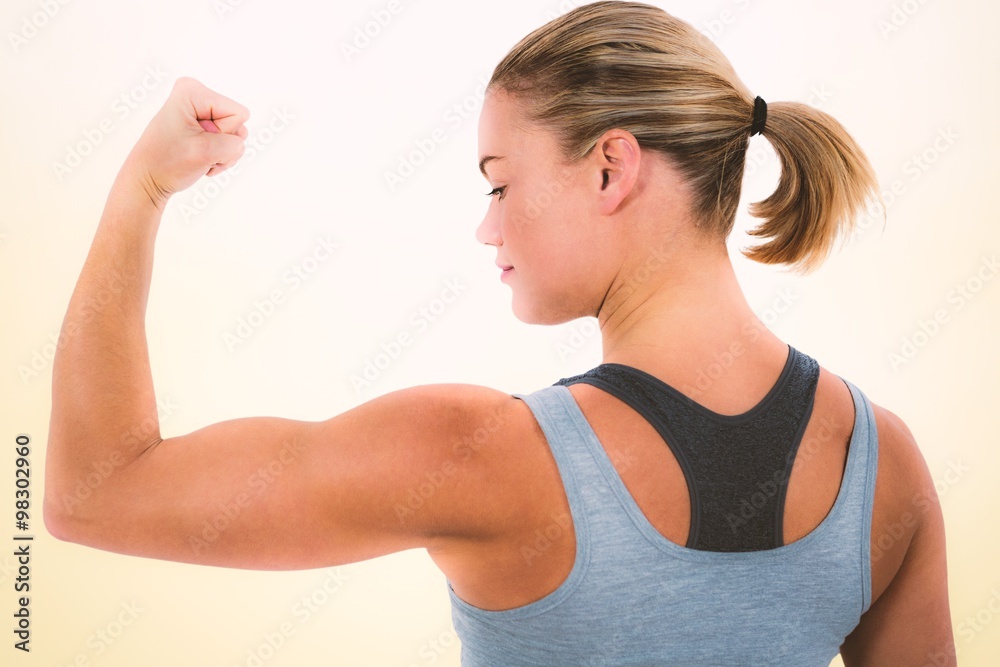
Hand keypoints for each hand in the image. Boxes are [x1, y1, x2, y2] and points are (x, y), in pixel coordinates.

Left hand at [120, 77, 249, 209]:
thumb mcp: (205, 152)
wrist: (149, 179)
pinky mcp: (203, 125)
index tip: (197, 141)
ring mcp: (200, 111)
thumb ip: (234, 145)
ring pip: (235, 136)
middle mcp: (197, 96)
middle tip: (199, 152)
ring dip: (221, 154)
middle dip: (223, 145)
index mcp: (193, 92)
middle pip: (237, 123)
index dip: (223, 134)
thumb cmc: (168, 164)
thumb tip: (239, 144)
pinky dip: (217, 156)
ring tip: (198, 158)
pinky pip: (228, 142)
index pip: (238, 114)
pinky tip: (199, 159)